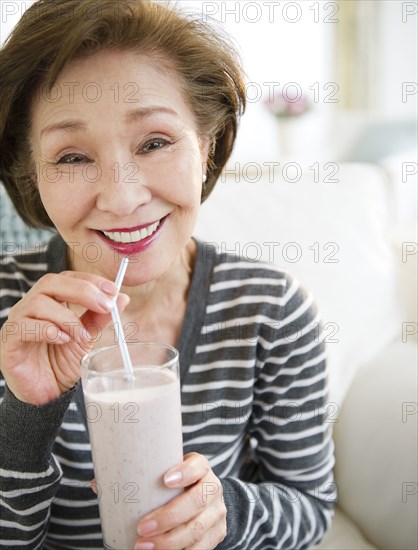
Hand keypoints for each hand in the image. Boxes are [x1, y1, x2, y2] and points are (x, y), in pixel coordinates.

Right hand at [0, 271, 128, 404]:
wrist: (46, 394)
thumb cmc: (61, 362)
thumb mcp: (86, 337)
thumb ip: (99, 317)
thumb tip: (122, 297)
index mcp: (50, 300)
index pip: (67, 277)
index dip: (89, 280)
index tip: (113, 289)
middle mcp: (31, 306)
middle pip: (51, 282)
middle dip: (82, 291)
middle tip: (105, 306)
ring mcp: (18, 321)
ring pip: (39, 303)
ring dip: (67, 318)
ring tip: (81, 337)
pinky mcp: (8, 341)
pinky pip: (24, 326)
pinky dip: (48, 330)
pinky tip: (62, 340)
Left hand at [135, 452, 226, 549]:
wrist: (205, 498)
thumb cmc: (177, 483)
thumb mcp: (169, 471)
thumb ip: (149, 474)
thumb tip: (104, 484)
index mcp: (202, 468)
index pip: (198, 466)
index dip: (184, 473)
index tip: (165, 480)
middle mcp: (213, 489)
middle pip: (196, 502)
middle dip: (168, 517)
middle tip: (142, 528)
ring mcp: (217, 513)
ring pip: (196, 529)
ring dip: (168, 542)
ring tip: (143, 546)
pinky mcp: (217, 534)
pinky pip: (199, 548)